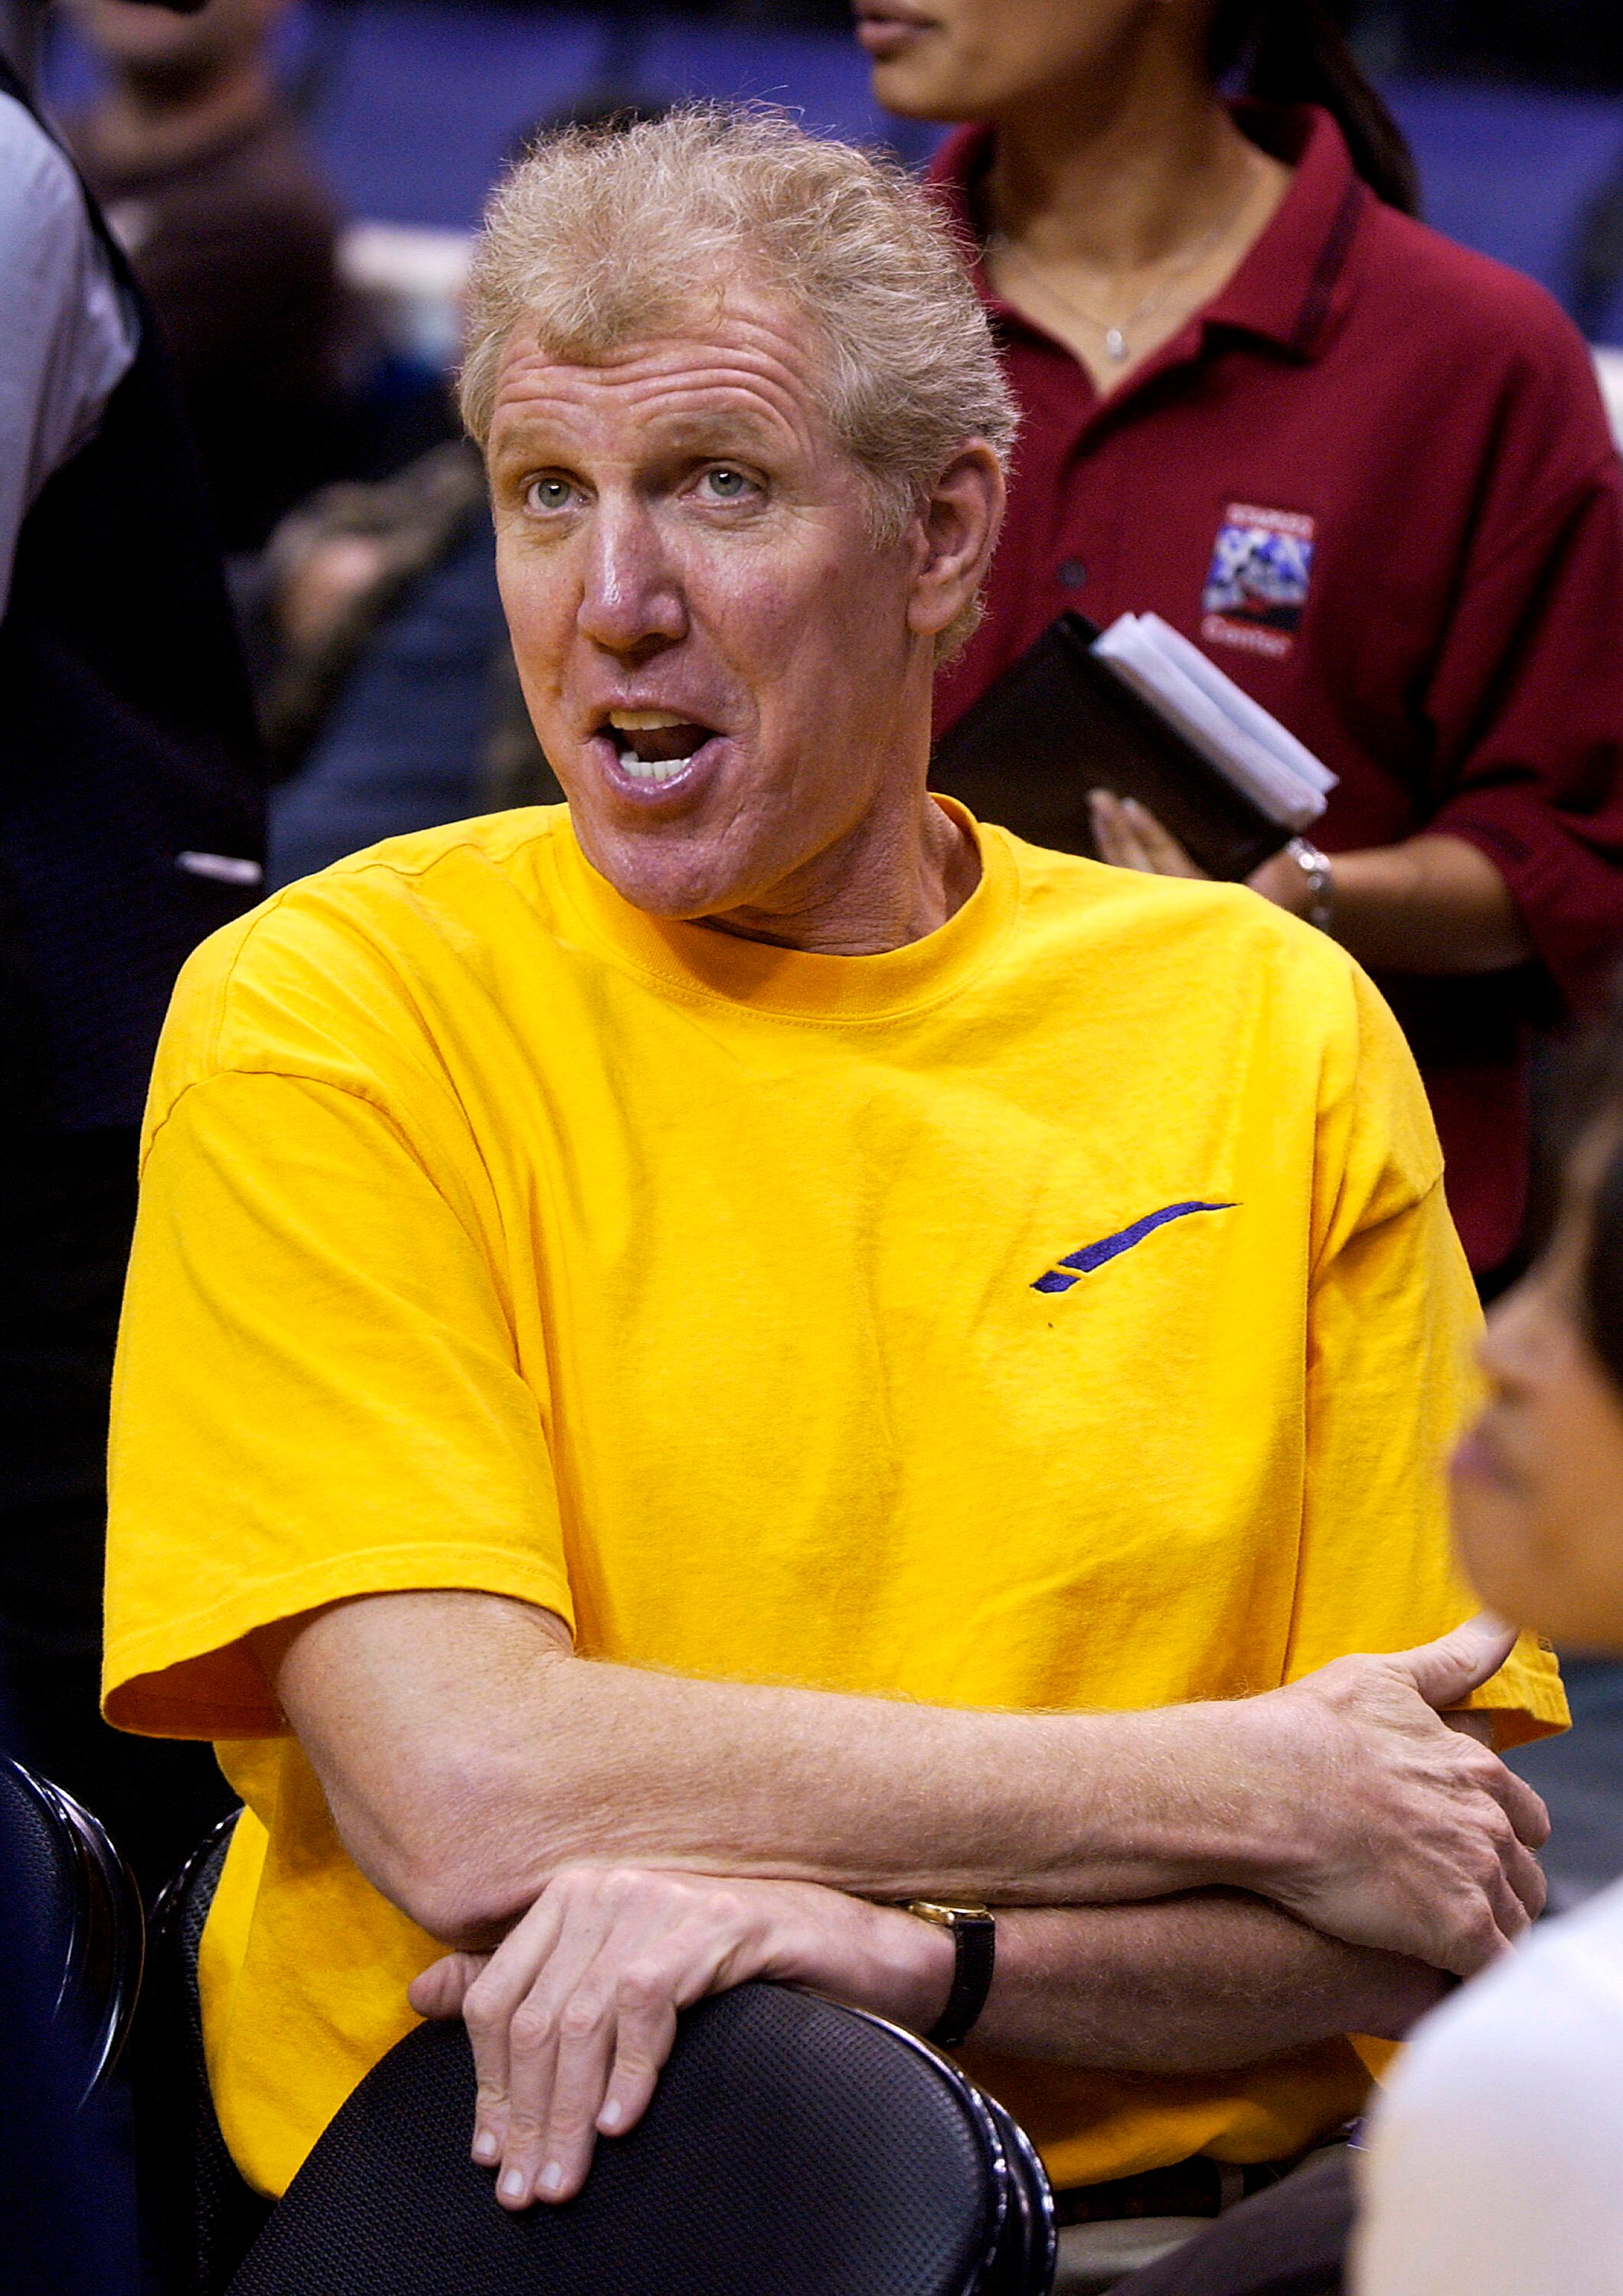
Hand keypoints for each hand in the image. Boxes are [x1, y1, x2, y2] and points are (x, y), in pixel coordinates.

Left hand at [408, 1865, 951, 2208]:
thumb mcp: (614, 1976)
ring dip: (570, 2113)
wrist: (840, 1946)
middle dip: (525, 2116)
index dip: (488, 2085)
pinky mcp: (709, 1922)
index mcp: (568, 1898)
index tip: (492, 2158)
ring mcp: (656, 1901)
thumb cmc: (723, 1968)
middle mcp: (601, 1889)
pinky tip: (624, 2125)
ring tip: (566, 2179)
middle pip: (534, 2016)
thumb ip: (525, 1982)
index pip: (498, 1998)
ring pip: (582, 2020)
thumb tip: (423, 1992)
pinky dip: (631, 2072)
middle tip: (527, 2191)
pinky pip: (646, 2006)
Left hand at [1087, 791, 1313, 915]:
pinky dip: (1114, 861)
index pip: (1171, 861)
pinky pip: (1128, 888)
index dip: (1150, 833)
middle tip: (1099, 798)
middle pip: (1139, 870)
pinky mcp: (1158, 917)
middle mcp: (1183, 911)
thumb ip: (1245, 841)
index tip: (1131, 806)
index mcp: (1212, 898)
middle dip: (1118, 834)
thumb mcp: (1273, 866)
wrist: (1282, 923)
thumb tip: (1219, 796)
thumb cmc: (1279, 886)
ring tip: (1097, 812)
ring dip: (1110, 845)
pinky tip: (1105, 838)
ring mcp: (1167, 918)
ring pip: (1128, 881)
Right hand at [1234, 1616, 1548, 1976]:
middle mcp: (1490, 1822)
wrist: (1258, 1789)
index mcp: (1476, 1769)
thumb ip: (1452, 1661)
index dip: (1498, 1836)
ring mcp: (1476, 1876)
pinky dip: (1478, 1981)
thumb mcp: (1381, 1680)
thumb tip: (1508, 1624)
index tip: (1460, 1845)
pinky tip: (1444, 1980)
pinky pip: (1493, 1973)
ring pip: (1515, 1925)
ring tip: (1437, 1945)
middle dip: (1498, 1890)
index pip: (1526, 1818)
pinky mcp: (1455, 1930)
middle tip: (1442, 1897)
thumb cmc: (1307, 1730)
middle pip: (1525, 1876)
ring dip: (1489, 1936)